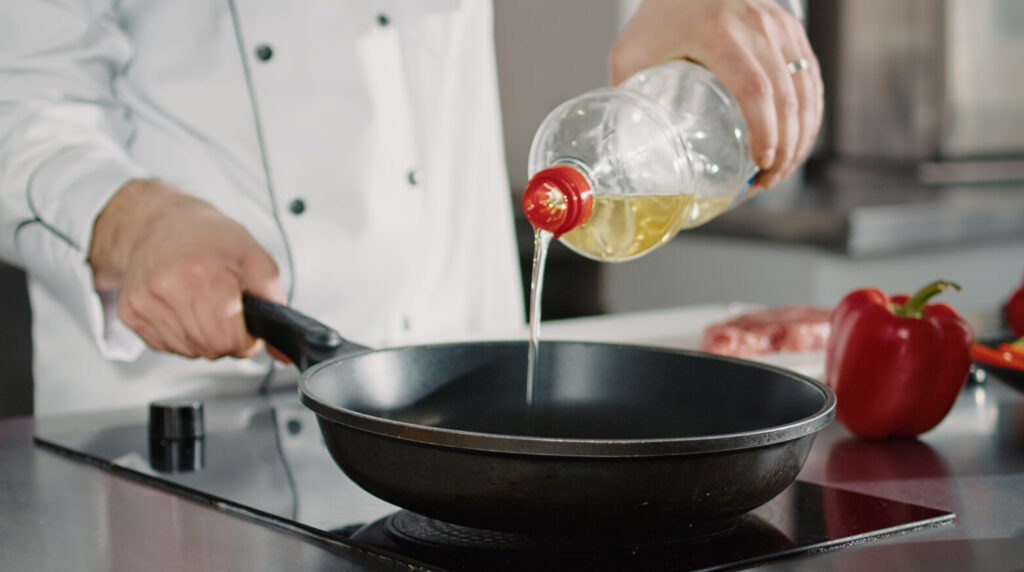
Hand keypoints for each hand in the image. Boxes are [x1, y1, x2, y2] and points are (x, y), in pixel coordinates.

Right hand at [89, 180, 285, 358]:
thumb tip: (283, 353)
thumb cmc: (210, 238)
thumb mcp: (255, 259)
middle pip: (210, 349)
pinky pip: (165, 346)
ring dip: (204, 338)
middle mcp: (168, 289)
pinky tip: (183, 307)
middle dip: (227, 338)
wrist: (159, 222)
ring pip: (188, 352)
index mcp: (203, 275)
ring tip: (203, 304)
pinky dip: (182, 335)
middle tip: (226, 311)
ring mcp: (144, 303)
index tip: (246, 323)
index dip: (245, 339)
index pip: (229, 340)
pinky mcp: (129, 313)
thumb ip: (275, 305)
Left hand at [610, 0, 823, 188]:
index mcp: (717, 32)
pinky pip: (809, 76)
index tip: (759, 163)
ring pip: (804, 88)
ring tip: (781, 168)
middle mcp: (756, 25)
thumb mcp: (631, 53)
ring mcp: (778, 24)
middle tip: (767, 179)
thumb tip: (625, 149)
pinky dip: (808, 111)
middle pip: (786, 96)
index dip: (764, 132)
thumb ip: (627, 97)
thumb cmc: (656, 13)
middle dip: (784, 146)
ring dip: (801, 134)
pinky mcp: (789, 28)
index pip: (754, 90)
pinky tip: (798, 138)